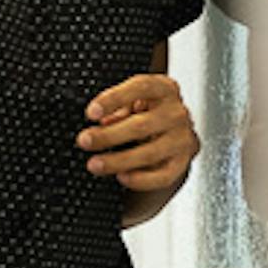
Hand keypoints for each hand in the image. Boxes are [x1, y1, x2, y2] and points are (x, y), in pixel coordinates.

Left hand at [79, 71, 200, 199]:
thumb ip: (116, 107)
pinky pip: (163, 176)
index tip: (91, 113)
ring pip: (150, 153)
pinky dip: (142, 180)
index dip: (114, 99)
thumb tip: (102, 122)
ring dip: (119, 160)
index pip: (141, 87)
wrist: (170, 133)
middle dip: (109, 136)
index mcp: (163, 89)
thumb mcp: (130, 100)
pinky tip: (122, 178)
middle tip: (84, 141)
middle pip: (141, 125)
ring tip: (95, 165)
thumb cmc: (143, 112)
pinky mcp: (182, 162)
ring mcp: (182, 138)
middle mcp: (176, 112)